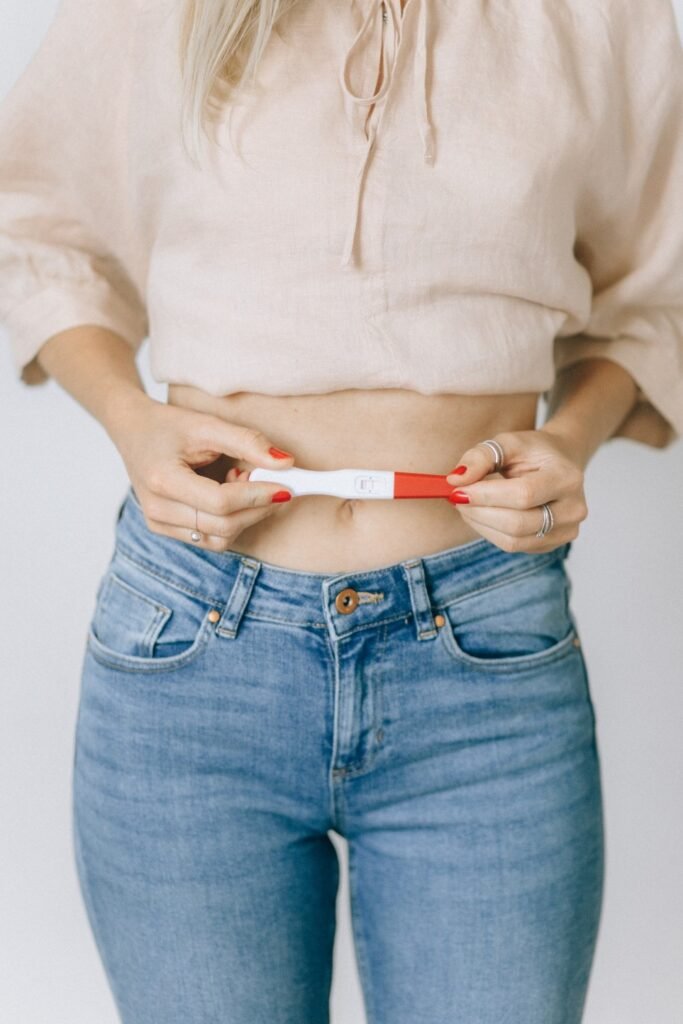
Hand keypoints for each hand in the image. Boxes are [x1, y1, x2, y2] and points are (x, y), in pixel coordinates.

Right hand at [112, 397, 296, 550]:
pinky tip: (230, 496)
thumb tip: (286, 463)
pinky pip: (210, 539)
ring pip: (219, 539)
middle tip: (270, 481)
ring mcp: (158, 524)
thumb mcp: (207, 425)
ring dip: (244, 516)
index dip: (258, 496)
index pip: (220, 503)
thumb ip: (247, 442)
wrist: (133, 432)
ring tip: (241, 483)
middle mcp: (156, 509)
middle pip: (223, 525)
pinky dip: (230, 522)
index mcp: (162, 480)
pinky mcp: (165, 530)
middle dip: (257, 507)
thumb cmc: (169, 425)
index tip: (287, 487)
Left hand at [444, 427, 588, 553]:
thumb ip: (481, 457)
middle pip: (517, 524)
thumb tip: (456, 480)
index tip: (457, 490)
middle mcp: (573, 509)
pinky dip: (490, 532)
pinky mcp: (551, 545)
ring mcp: (566, 531)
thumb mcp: (507, 442)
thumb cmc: (533, 452)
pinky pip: (513, 546)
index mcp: (567, 478)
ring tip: (467, 505)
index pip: (523, 494)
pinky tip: (483, 514)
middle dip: (478, 513)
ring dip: (480, 524)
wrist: (560, 463)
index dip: (486, 496)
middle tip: (456, 499)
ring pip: (512, 541)